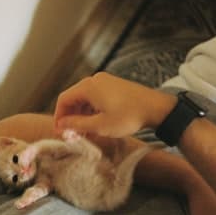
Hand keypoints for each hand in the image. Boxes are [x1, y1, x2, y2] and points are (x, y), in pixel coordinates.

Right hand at [54, 72, 175, 137]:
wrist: (156, 108)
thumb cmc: (128, 116)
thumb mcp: (100, 125)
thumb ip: (77, 125)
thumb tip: (61, 125)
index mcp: (88, 86)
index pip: (63, 99)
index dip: (59, 116)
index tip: (59, 131)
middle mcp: (95, 80)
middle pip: (74, 98)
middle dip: (71, 117)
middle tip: (71, 134)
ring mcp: (105, 81)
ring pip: (85, 99)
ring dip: (81, 115)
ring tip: (84, 132)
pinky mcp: (114, 86)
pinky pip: (96, 97)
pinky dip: (92, 110)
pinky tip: (95, 124)